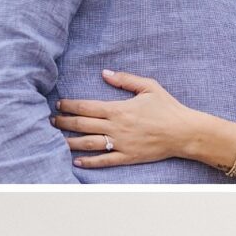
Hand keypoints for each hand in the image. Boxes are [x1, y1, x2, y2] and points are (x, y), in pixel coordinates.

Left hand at [54, 74, 193, 166]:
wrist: (184, 132)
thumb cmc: (167, 108)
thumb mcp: (149, 87)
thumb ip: (125, 80)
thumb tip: (105, 73)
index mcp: (118, 109)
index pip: (87, 107)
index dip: (70, 106)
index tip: (59, 105)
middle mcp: (116, 127)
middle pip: (82, 125)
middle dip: (64, 122)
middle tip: (51, 121)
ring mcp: (121, 144)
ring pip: (88, 143)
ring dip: (70, 141)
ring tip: (56, 139)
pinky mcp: (128, 157)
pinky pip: (104, 160)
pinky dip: (89, 161)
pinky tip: (76, 161)